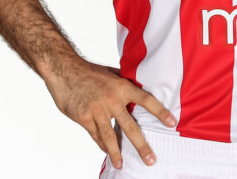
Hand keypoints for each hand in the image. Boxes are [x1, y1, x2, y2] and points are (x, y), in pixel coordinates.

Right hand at [43, 59, 175, 169]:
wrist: (64, 70)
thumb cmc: (88, 71)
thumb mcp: (110, 72)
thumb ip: (124, 82)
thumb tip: (139, 84)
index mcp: (122, 87)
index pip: (146, 100)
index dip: (160, 112)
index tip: (172, 123)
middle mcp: (112, 100)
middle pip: (130, 127)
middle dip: (141, 146)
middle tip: (150, 160)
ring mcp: (97, 110)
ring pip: (110, 137)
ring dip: (117, 153)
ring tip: (122, 165)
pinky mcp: (84, 118)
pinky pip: (95, 135)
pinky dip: (102, 145)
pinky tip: (107, 152)